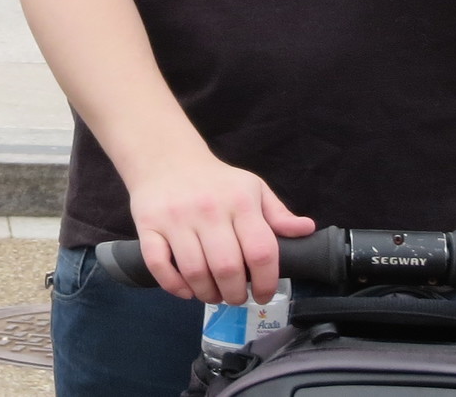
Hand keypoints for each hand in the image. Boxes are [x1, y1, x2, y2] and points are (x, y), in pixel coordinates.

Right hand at [123, 153, 314, 305]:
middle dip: (236, 294)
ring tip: (213, 294)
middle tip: (236, 296)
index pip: (261, 252)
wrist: (166, 158)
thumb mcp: (252, 188)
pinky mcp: (148, 224)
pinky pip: (159, 265)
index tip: (264, 294)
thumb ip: (278, 213)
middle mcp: (208, 209)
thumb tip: (306, 230)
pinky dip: (174, 286)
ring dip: (208, 294)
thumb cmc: (215, 180)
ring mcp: (175, 218)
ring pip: (194, 272)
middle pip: (227, 269)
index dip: (267, 282)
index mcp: (239, 201)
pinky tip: (186, 290)